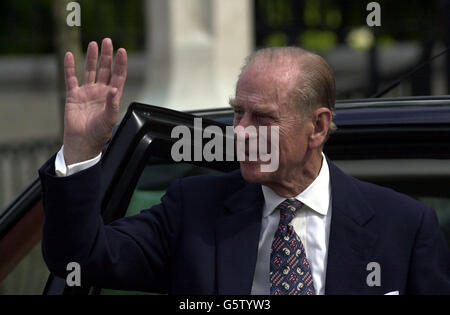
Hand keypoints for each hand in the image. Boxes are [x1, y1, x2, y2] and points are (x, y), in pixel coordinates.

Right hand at [63, 38, 126, 164]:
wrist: (82, 142)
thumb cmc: (99, 133)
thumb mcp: (110, 118)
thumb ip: (112, 103)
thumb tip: (114, 88)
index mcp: (112, 97)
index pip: (118, 76)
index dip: (120, 64)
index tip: (122, 51)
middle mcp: (101, 92)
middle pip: (105, 70)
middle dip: (107, 56)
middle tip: (108, 41)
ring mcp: (87, 92)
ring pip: (90, 71)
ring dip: (92, 58)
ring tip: (94, 44)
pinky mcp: (74, 95)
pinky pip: (72, 78)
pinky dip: (70, 67)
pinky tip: (70, 55)